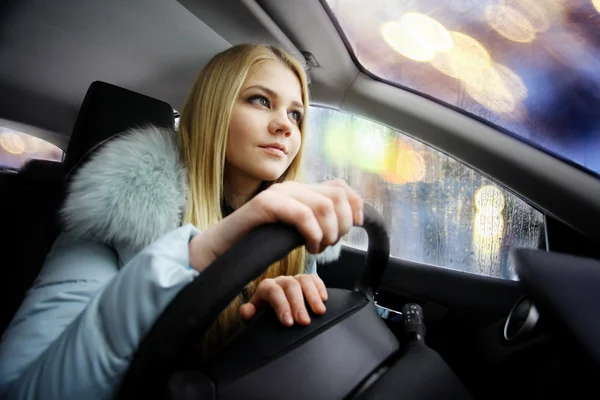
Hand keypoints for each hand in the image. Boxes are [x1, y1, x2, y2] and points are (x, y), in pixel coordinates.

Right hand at [189, 179, 363, 270]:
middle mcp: (291, 187)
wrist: (222, 248)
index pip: (340, 186)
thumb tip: (347, 222)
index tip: (356, 226)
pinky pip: (302, 215)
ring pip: (323, 206)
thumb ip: (315, 222)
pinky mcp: (265, 204)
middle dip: (343, 224)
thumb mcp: (294, 230)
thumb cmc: (258, 243)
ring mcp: (278, 193)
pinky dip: (313, 234)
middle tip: (330, 243)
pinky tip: (309, 247)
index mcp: (300, 190)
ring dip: (329, 233)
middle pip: (336, 196)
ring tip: (318, 247)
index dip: (355, 205)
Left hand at [240, 274, 327, 325]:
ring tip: (320, 312)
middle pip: (291, 286)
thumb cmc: (264, 314)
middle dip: (298, 304)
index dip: (281, 306)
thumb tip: (247, 312)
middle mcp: (281, 280)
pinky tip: (324, 299)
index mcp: (266, 287)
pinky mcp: (308, 281)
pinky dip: (320, 287)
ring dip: (313, 296)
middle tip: (304, 322)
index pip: (273, 292)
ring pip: (305, 280)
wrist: (272, 307)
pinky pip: (315, 279)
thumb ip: (249, 313)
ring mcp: (295, 279)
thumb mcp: (255, 315)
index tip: (289, 323)